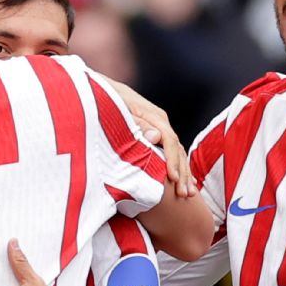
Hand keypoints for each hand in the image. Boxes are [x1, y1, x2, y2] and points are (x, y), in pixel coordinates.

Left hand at [107, 79, 195, 197]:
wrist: (97, 90)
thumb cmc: (104, 102)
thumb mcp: (116, 110)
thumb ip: (136, 124)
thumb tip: (156, 137)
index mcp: (152, 115)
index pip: (169, 139)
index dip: (172, 160)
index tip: (173, 179)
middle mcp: (159, 121)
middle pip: (177, 148)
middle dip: (182, 172)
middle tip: (185, 194)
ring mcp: (158, 126)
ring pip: (177, 151)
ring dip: (184, 173)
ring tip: (188, 194)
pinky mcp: (154, 132)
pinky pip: (171, 151)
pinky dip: (179, 167)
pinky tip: (186, 181)